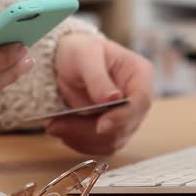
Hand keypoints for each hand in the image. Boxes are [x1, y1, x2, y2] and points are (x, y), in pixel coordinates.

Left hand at [48, 33, 153, 154]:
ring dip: (82, 139)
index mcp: (139, 75)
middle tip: (58, 125)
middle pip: (125, 126)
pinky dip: (79, 142)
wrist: (65, 60)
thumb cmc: (79, 50)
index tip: (101, 125)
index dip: (123, 117)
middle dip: (91, 130)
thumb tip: (113, 99)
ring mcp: (124, 117)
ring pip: (111, 141)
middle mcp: (136, 100)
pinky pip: (98, 146)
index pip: (140, 101)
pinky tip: (61, 130)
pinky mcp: (109, 130)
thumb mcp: (86, 55)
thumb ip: (98, 77)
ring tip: (55, 126)